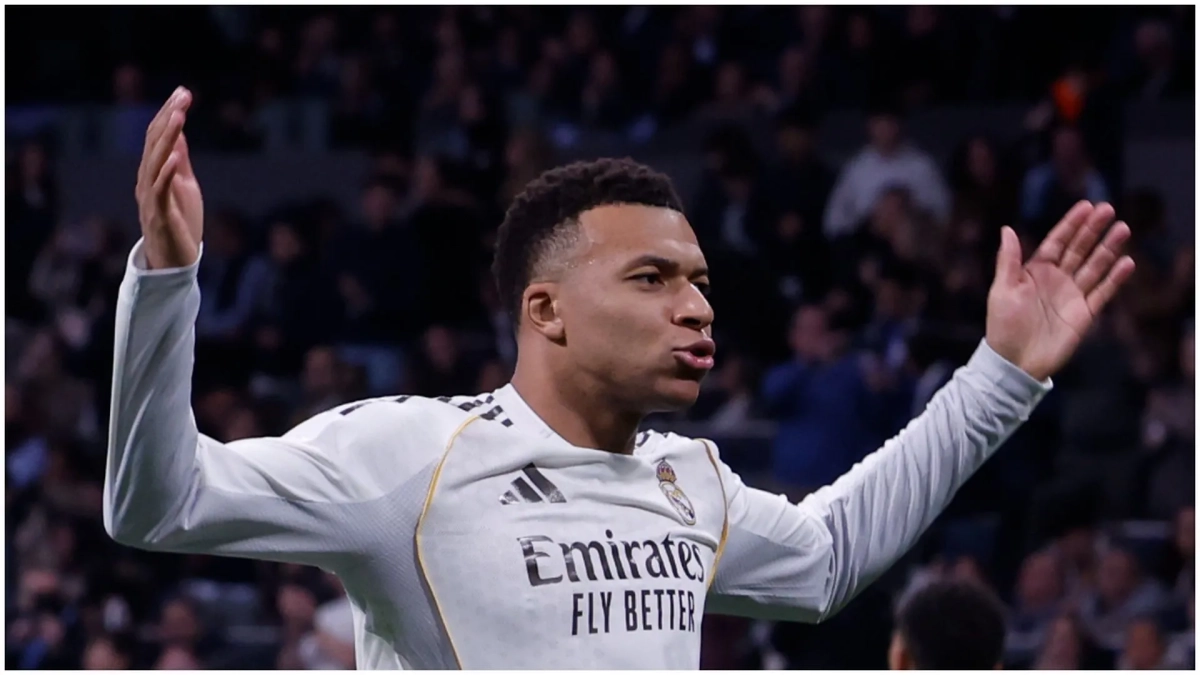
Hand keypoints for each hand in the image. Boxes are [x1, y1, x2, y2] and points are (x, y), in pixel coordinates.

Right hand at [136, 87, 202, 268]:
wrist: (175, 263)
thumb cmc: (180, 224)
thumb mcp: (184, 186)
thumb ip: (180, 160)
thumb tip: (179, 133)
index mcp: (154, 172)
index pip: (158, 136)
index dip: (169, 113)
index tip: (183, 92)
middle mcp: (147, 181)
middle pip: (155, 143)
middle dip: (169, 117)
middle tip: (182, 95)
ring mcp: (150, 198)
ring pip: (155, 162)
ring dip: (167, 138)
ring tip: (179, 117)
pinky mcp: (159, 215)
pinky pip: (160, 191)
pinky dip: (166, 172)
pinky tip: (174, 156)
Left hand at [986, 202, 1134, 380]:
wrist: (1015, 362)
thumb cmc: (1003, 326)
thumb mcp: (1002, 289)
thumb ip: (1008, 260)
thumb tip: (1007, 228)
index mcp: (1035, 271)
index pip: (1057, 242)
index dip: (1071, 224)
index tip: (1086, 206)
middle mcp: (1057, 279)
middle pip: (1079, 249)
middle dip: (1093, 230)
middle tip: (1109, 209)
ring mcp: (1072, 295)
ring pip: (1094, 266)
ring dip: (1109, 248)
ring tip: (1123, 228)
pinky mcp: (1084, 313)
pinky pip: (1103, 292)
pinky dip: (1115, 278)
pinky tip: (1127, 262)